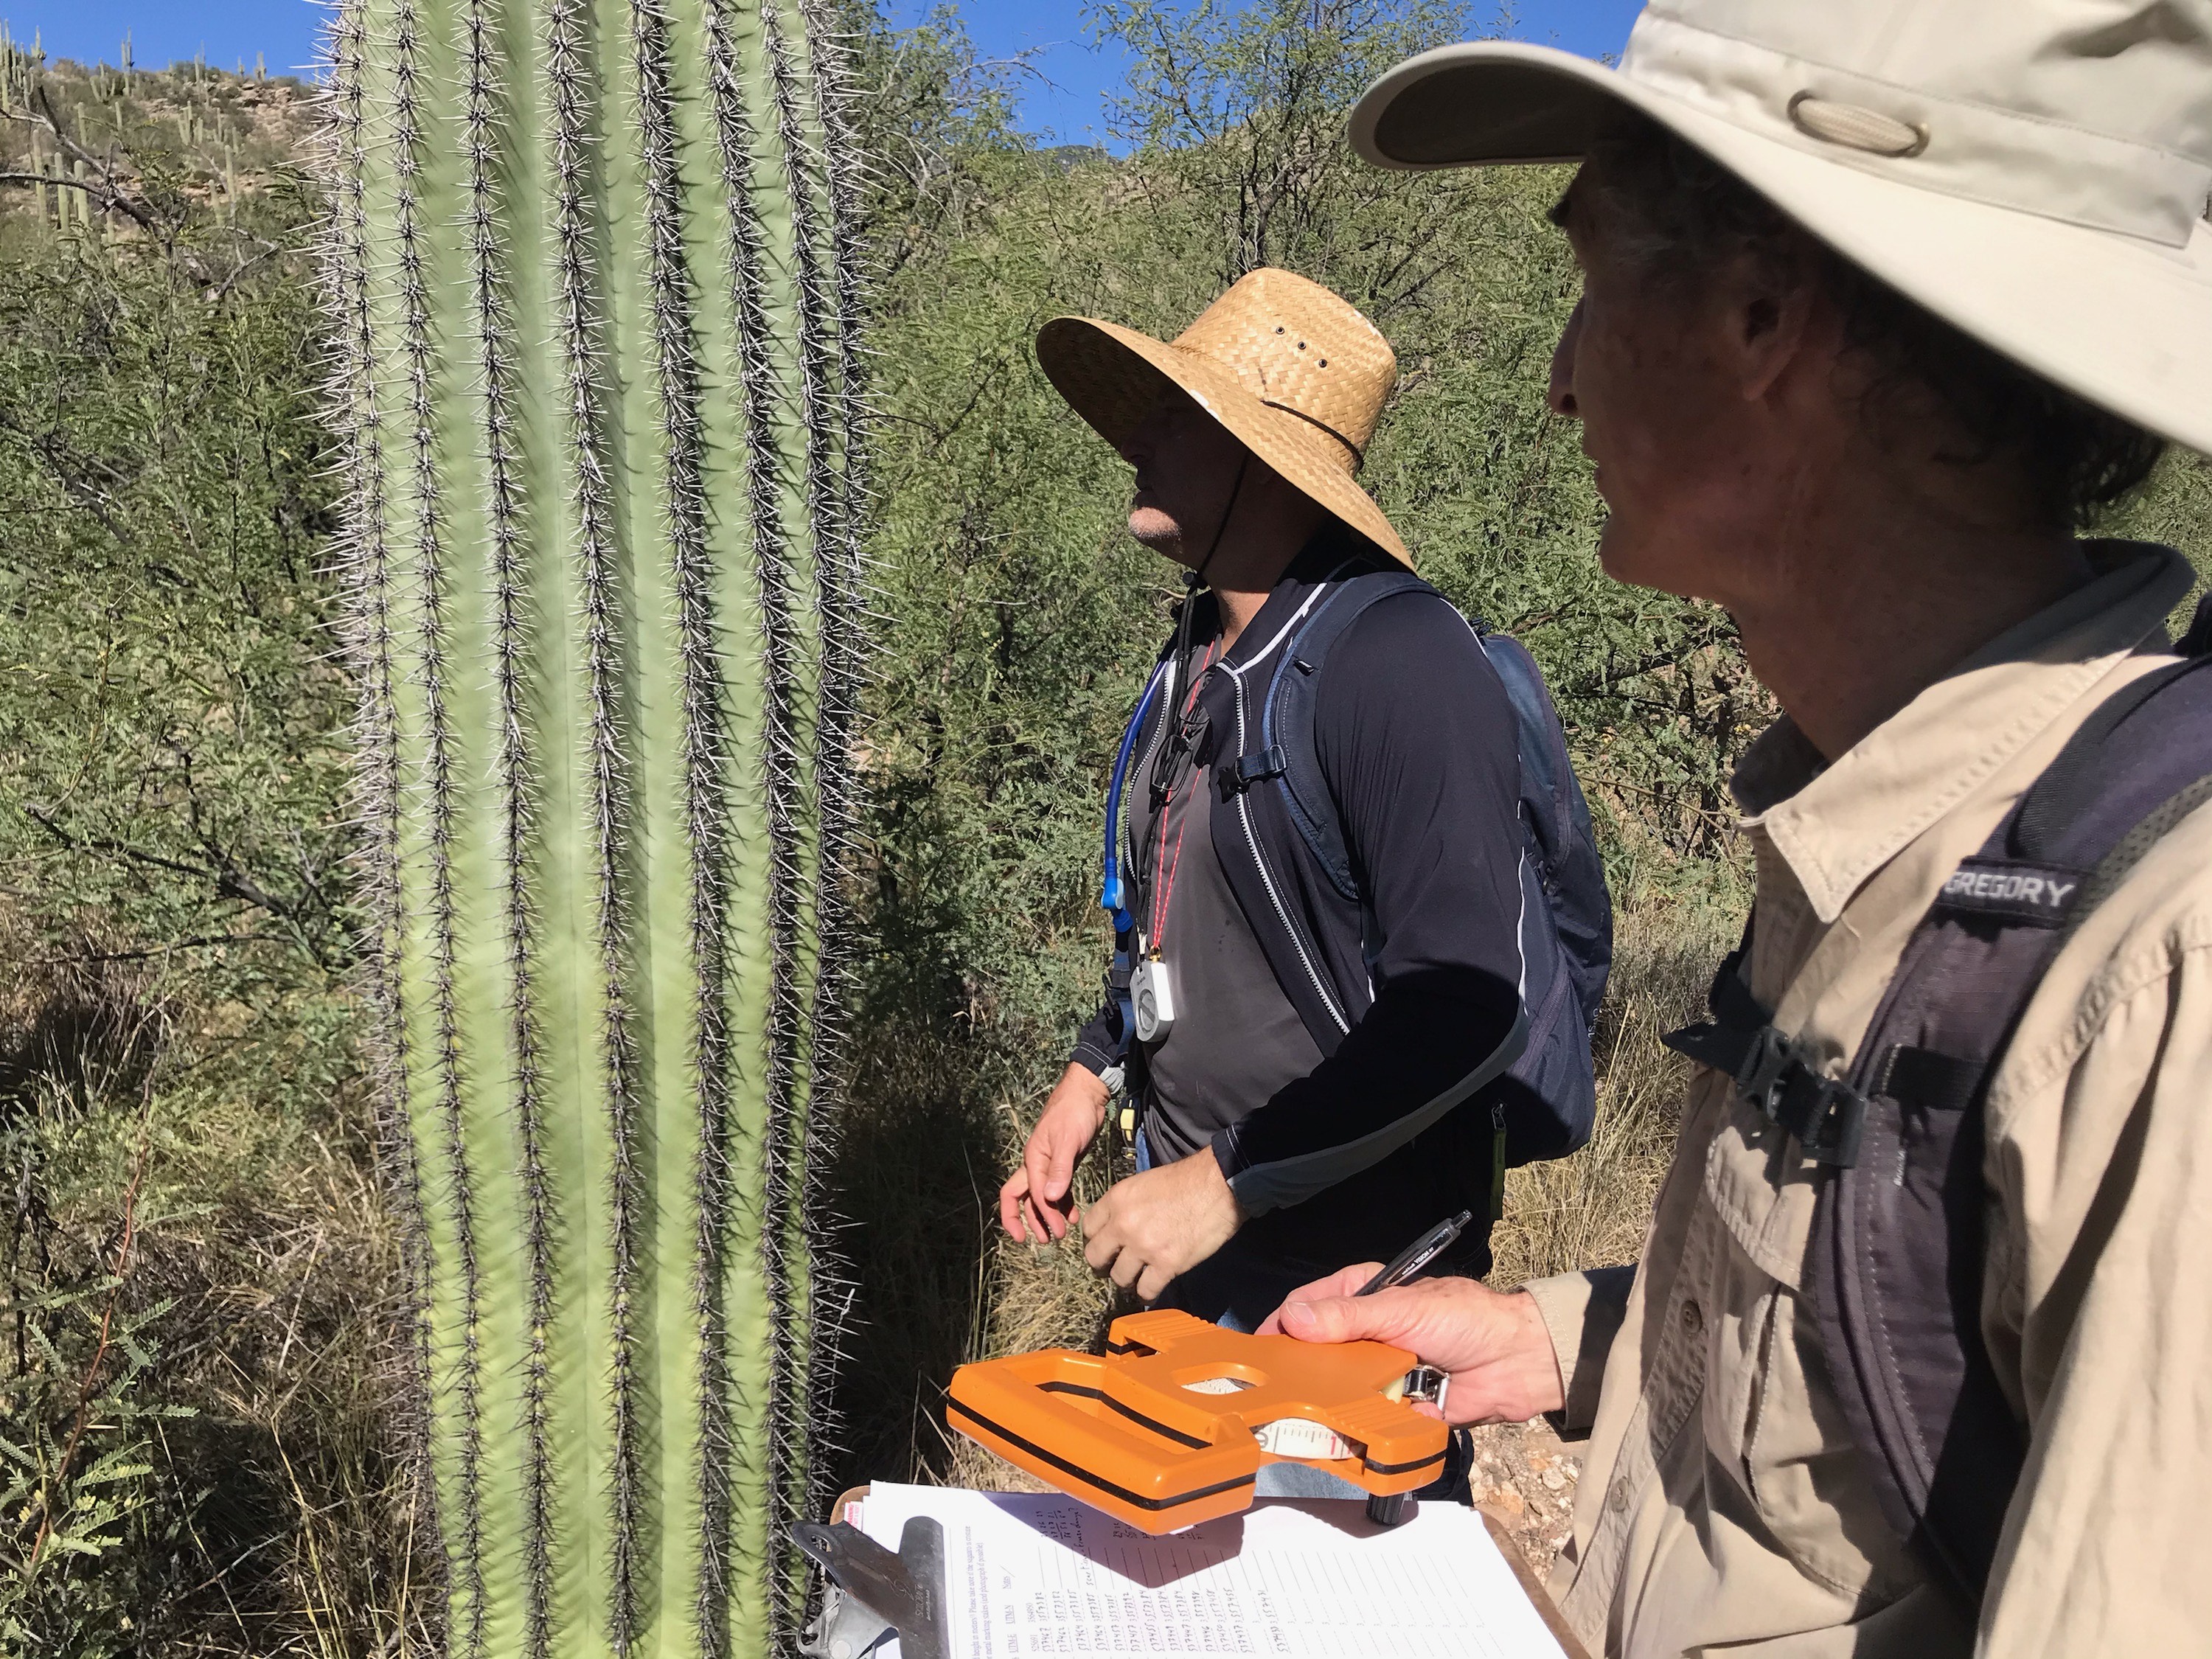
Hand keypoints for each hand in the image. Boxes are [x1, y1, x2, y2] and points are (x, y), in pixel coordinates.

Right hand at [999, 1065, 1110, 1244]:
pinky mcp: (1063, 1163)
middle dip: (1029, 1220)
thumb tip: (1049, 1197)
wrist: (1087, 1093)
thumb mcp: (1068, 1140)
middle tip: (1044, 1240)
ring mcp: (1049, 1164)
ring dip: (1047, 1215)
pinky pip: (1057, 1189)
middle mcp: (1036, 1164)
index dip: (1040, 1215)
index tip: (1052, 1231)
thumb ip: (1060, 1169)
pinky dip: (1062, 1203)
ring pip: (1040, 1196)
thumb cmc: (1074, 1112)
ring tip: (1059, 1233)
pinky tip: (1072, 1216)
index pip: (1030, 1194)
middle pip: (1021, 1197)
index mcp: (1032, 1159)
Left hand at [1080, 1147, 1241, 1301]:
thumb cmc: (1186, 1180)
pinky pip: (1146, 1290)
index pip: (1087, 1228)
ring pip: (1118, 1277)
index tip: (1106, 1243)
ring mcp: (1144, 1247)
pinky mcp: (1167, 1265)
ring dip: (1127, 1279)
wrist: (1219, 1186)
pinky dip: (1147, 1292)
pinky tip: (1153, 1286)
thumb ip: (1125, 1205)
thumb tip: (1117, 1224)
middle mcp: (1124, 1225)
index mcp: (1117, 1200)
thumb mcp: (1144, 1183)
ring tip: (1137, 1276)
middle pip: (1094, 1256)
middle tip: (1114, 1264)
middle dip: (1103, 1263)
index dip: (1096, 1238)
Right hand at [1256, 1265, 1564, 1425]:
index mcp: (1363, 1297)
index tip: (1255, 1352)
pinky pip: (1368, 1419)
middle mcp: (1366, 1335)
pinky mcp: (1398, 1408)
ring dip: (1327, 1403)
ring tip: (1302, 1422)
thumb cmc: (1465, 1319)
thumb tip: (1292, 1318)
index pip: (1307, 1308)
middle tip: (1271, 1395)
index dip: (1281, 1327)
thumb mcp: (1403, 1309)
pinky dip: (1360, 1426)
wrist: (1521, 1363)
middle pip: (1317, 1354)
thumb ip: (1348, 1317)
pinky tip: (1343, 1438)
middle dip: (1299, 1373)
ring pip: (1339, 1390)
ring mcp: (1380, 1372)